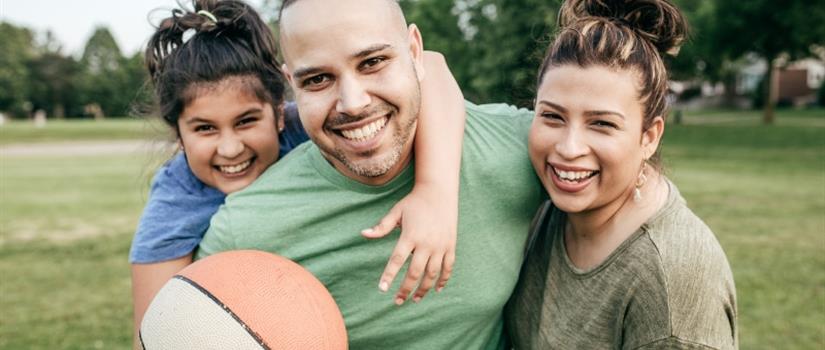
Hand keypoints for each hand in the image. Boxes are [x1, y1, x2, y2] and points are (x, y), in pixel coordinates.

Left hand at [361, 187, 456, 304]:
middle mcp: (426, 243)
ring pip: (432, 274)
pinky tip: (436, 289)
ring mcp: (440, 245)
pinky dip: (443, 280)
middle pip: (415, 273)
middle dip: (405, 289)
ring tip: (416, 299)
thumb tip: (363, 234)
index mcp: (410, 235)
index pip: (397, 260)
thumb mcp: (396, 212)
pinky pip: (448, 267)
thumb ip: (381, 226)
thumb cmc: (414, 202)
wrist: (439, 192)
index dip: (389, 276)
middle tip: (398, 301)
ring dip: (424, 289)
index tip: (383, 289)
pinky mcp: (450, 245)